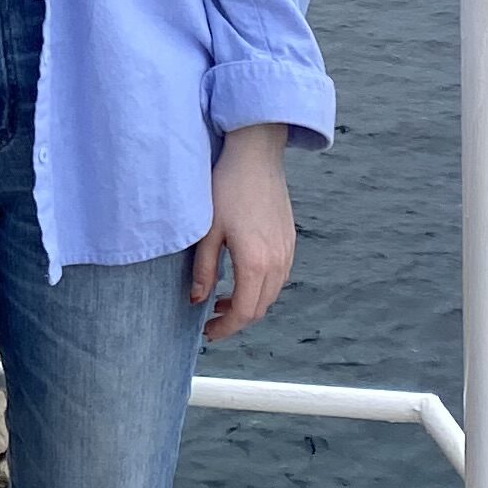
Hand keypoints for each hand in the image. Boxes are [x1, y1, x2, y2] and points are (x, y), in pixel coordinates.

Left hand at [186, 123, 295, 341]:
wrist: (256, 155)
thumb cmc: (227, 188)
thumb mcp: (207, 230)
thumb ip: (203, 269)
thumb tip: (197, 299)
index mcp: (256, 263)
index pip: (245, 312)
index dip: (226, 328)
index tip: (208, 332)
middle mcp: (277, 262)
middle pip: (260, 308)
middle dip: (236, 319)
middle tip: (211, 319)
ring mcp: (287, 250)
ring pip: (271, 293)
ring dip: (249, 303)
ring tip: (222, 299)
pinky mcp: (290, 239)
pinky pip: (278, 276)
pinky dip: (261, 286)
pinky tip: (241, 276)